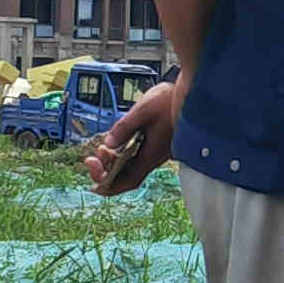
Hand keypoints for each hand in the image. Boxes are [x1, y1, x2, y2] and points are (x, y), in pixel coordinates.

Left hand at [85, 80, 180, 195]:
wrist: (192, 96)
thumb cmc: (172, 101)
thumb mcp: (143, 110)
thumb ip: (124, 127)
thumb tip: (108, 143)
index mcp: (152, 154)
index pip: (128, 180)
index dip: (110, 187)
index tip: (94, 184)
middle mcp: (154, 157)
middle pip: (127, 176)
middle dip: (106, 171)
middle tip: (91, 159)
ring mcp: (155, 151)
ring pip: (130, 166)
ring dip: (112, 162)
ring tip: (101, 149)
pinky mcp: (156, 144)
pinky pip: (135, 157)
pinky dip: (121, 154)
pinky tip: (114, 143)